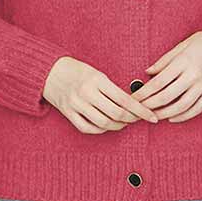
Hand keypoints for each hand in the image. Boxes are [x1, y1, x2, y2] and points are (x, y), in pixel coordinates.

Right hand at [43, 56, 158, 133]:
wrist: (49, 71)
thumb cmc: (76, 70)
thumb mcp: (96, 73)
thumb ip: (112, 88)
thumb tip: (132, 103)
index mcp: (97, 80)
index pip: (125, 99)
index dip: (141, 110)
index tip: (152, 116)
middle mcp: (87, 93)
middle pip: (116, 114)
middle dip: (132, 119)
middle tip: (138, 119)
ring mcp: (76, 104)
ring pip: (104, 124)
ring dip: (118, 126)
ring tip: (124, 123)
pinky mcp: (68, 113)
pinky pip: (88, 128)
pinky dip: (101, 130)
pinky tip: (107, 126)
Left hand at [131, 30, 201, 121]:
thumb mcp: (182, 45)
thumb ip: (164, 60)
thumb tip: (148, 72)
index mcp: (184, 61)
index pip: (159, 82)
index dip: (144, 92)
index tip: (134, 98)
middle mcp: (194, 75)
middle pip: (167, 96)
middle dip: (150, 105)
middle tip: (138, 109)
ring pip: (182, 106)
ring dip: (164, 113)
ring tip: (152, 115)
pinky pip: (197, 109)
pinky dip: (183, 116)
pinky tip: (172, 118)